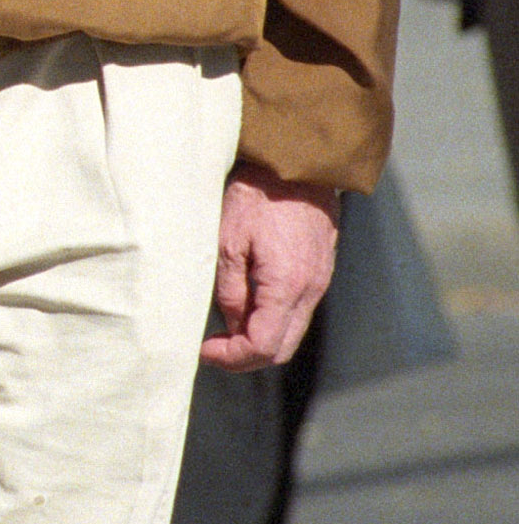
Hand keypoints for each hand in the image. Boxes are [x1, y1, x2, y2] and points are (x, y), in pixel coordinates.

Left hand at [199, 165, 339, 369]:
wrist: (297, 165)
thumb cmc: (257, 197)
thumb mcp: (227, 243)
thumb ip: (229, 290)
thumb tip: (230, 325)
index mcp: (286, 286)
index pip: (263, 346)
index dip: (231, 358)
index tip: (205, 350)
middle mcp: (310, 291)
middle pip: (281, 350)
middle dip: (245, 357)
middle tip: (214, 347)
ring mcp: (319, 283)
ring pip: (291, 333)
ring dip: (259, 339)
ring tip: (225, 326)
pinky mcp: (319, 273)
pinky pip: (297, 312)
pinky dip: (272, 320)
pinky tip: (247, 304)